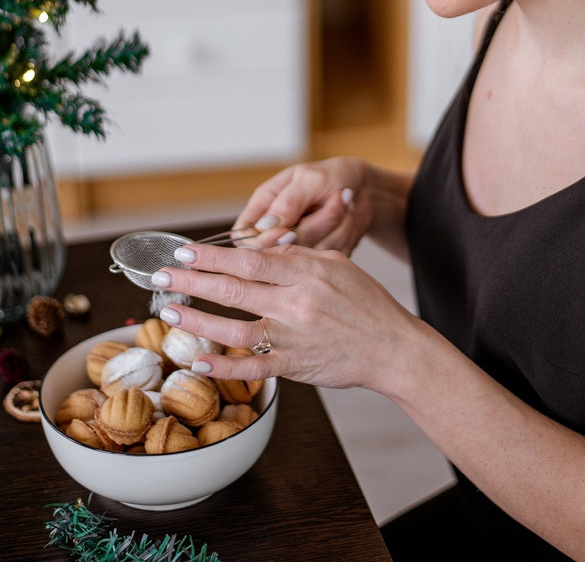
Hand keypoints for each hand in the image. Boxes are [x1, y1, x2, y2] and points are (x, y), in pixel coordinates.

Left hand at [152, 241, 419, 390]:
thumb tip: (263, 247)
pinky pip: (252, 367)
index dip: (212, 256)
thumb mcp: (337, 265)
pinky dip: (222, 365)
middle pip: (234, 289)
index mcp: (306, 273)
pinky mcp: (294, 366)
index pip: (249, 261)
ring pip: (235, 328)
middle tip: (163, 275)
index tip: (184, 251)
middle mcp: (296, 303)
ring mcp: (293, 337)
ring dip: (198, 320)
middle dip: (192, 281)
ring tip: (169, 311)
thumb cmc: (366, 303)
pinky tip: (197, 358)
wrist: (392, 347)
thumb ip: (299, 256)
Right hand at [234, 157, 368, 254]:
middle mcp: (277, 229)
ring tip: (342, 201)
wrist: (365, 187)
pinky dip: (344, 234)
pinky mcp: (319, 257)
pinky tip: (347, 216)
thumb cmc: (333, 176)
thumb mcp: (310, 180)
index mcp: (264, 206)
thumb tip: (264, 227)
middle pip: (279, 250)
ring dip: (333, 225)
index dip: (262, 242)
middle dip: (314, 224)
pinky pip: (327, 257)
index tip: (288, 232)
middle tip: (333, 199)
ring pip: (307, 254)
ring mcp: (299, 245)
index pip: (245, 236)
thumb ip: (287, 203)